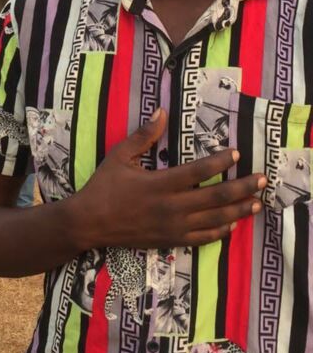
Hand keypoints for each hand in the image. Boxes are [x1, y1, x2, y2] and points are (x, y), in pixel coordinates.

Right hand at [68, 109, 266, 249]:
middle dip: (242, 188)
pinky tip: (231, 225)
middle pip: (216, 198)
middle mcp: (171, 207)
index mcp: (160, 184)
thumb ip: (143, 136)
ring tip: (256, 202)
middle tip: (262, 180)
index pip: (199, 172)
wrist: (90, 222)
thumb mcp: (119, 156)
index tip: (236, 153)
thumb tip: (162, 112)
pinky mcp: (170, 240)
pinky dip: (220, 232)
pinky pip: (202, 238)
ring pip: (215, 220)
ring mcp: (173, 227)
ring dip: (238, 211)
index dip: (220, 162)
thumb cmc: (104, 186)